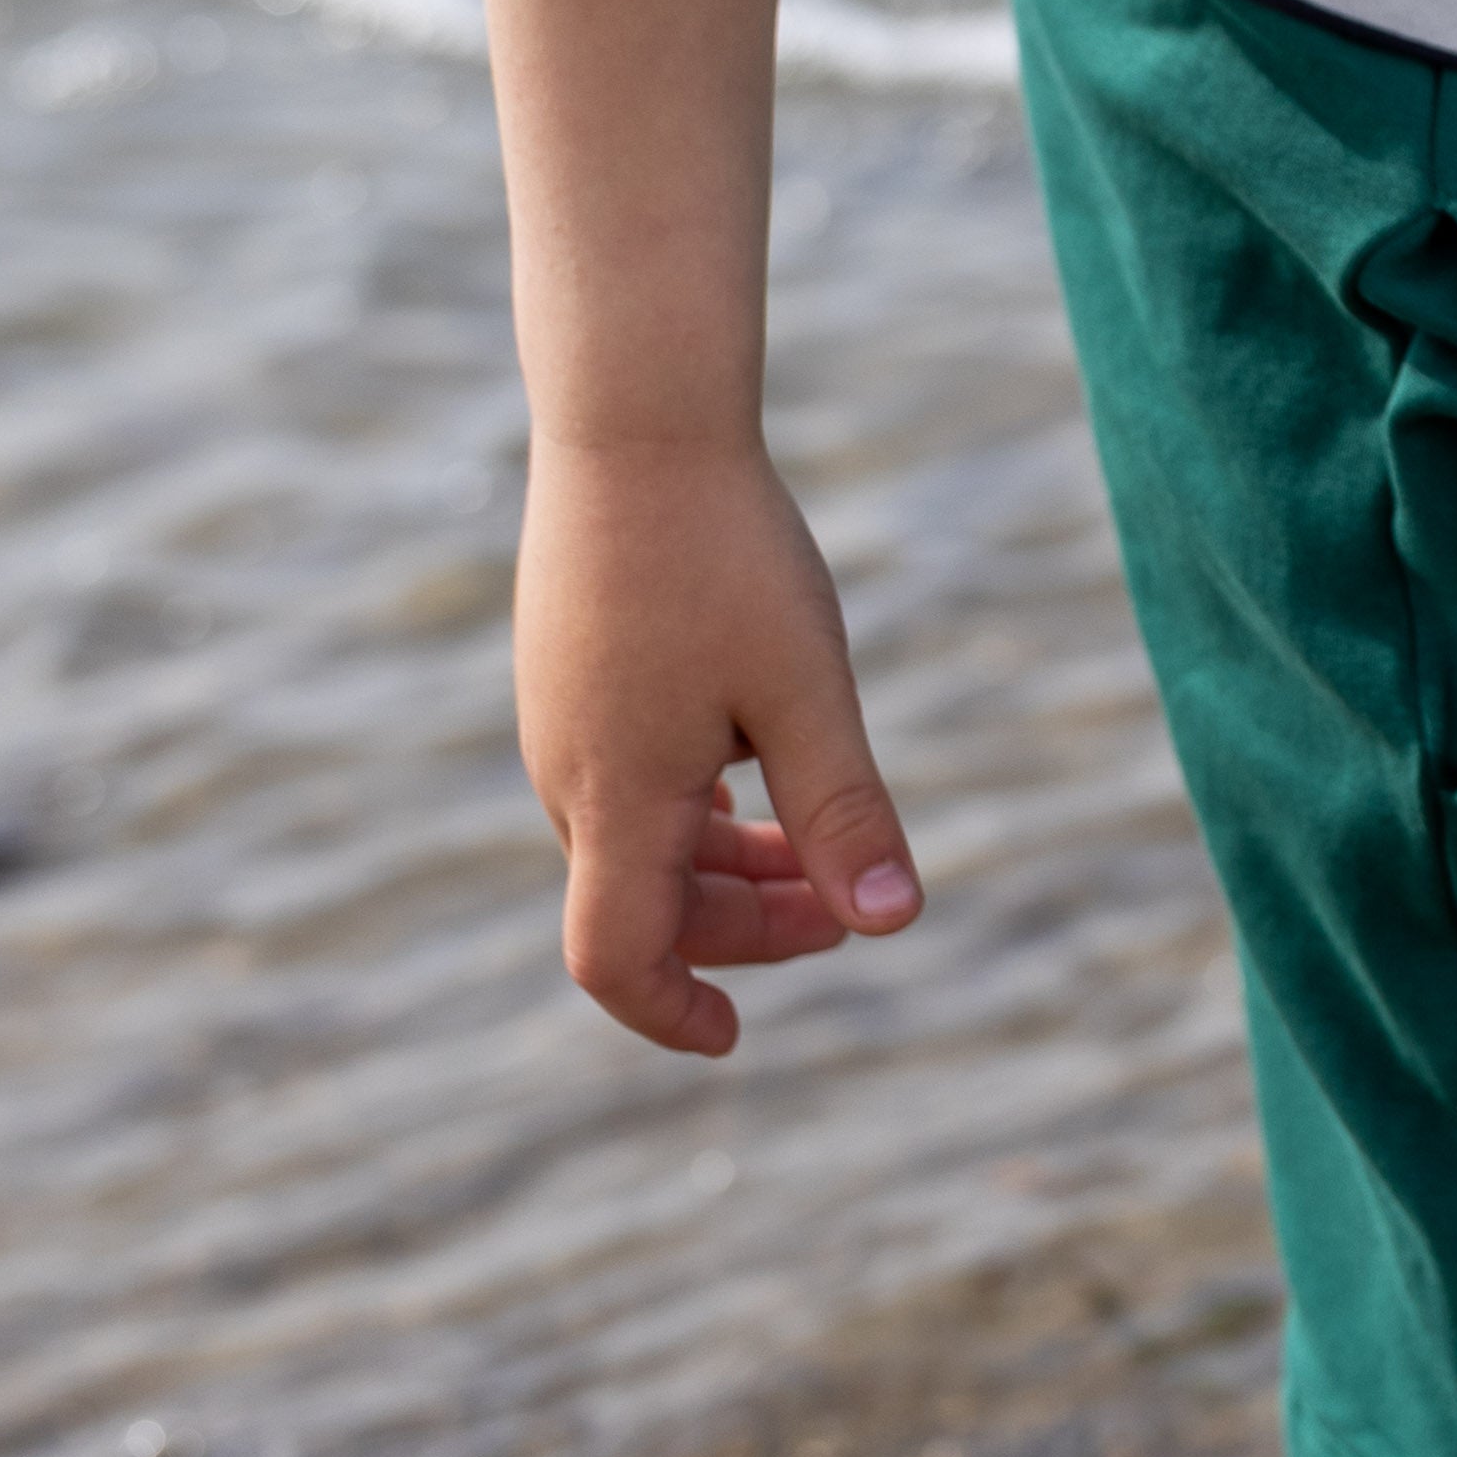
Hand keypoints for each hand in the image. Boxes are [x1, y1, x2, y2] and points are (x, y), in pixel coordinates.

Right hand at [514, 436, 922, 1055]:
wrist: (636, 422)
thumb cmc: (726, 556)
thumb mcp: (807, 691)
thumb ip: (844, 812)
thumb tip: (893, 924)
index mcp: (618, 798)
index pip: (614, 961)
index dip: (673, 1012)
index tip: (738, 1035)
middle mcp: (569, 774)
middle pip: (645, 904)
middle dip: (748, 925)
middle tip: (851, 905)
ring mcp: (562, 721)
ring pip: (640, 839)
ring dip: (730, 863)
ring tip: (821, 841)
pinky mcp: (571, 674)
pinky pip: (628, 778)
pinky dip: (698, 805)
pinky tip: (759, 768)